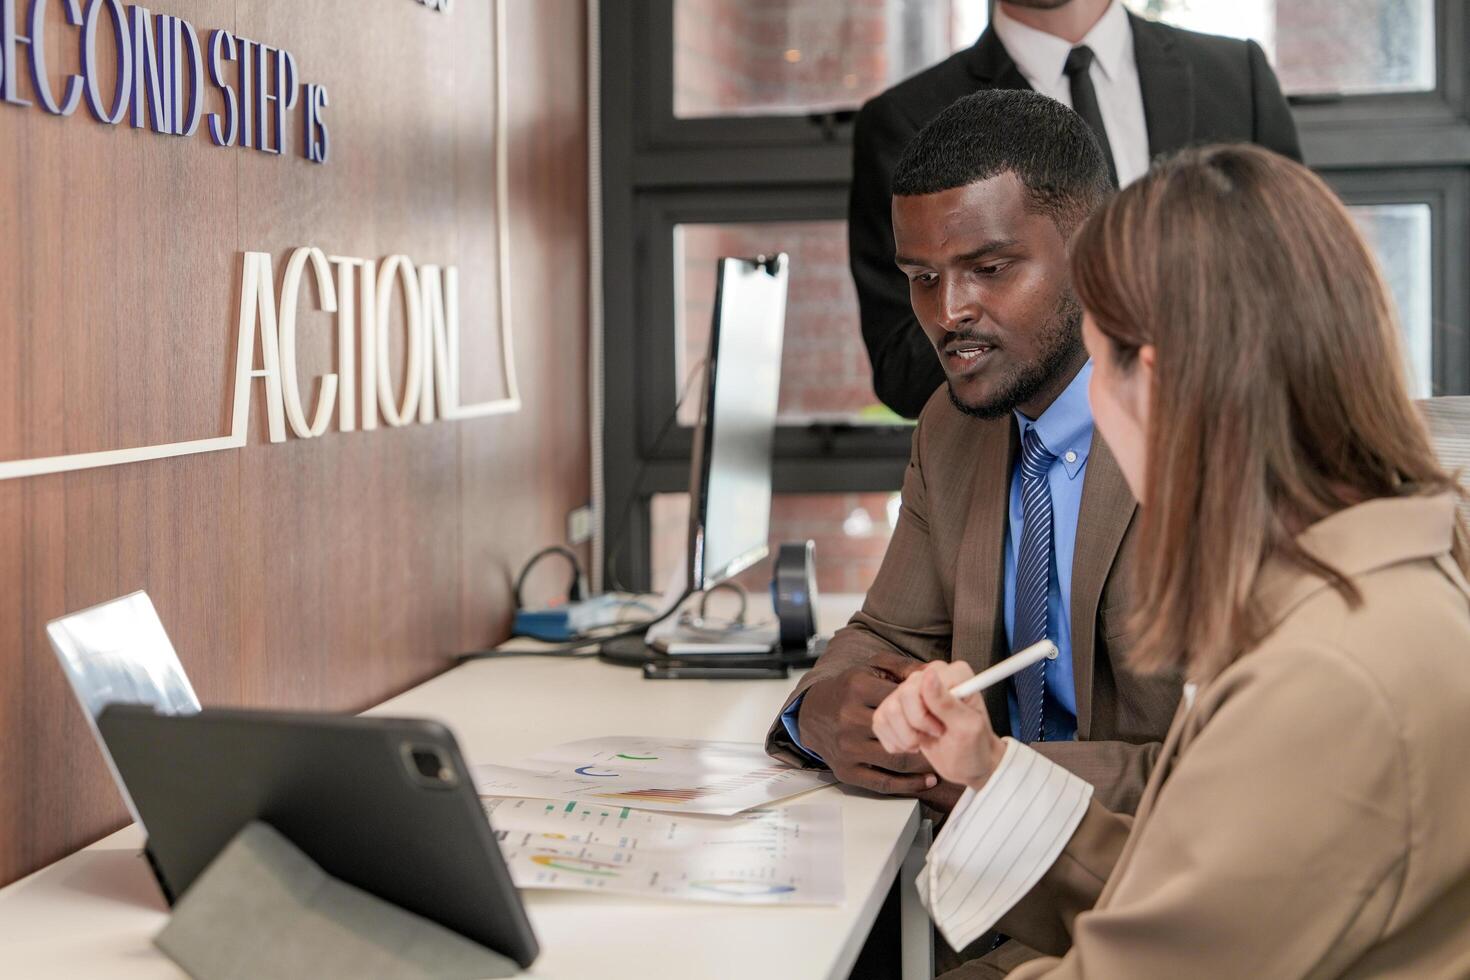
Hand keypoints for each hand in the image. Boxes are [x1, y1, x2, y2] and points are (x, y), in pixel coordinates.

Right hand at [797, 652, 939, 796]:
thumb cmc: (847, 689)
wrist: (812, 713)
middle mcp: (850, 718)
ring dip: (923, 761)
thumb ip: (905, 667)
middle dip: (927, 734)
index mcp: (857, 688)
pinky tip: (926, 778)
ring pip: (897, 760)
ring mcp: (847, 748)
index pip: (902, 700)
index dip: (928, 706)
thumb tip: (935, 671)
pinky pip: (885, 782)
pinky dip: (910, 784)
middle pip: (902, 732)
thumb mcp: (873, 668)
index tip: (942, 709)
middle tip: (944, 734)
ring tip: (937, 753)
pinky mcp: (847, 771)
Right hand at [872, 661, 1004, 790]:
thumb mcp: (967, 728)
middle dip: (916, 726)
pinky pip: (879, 721)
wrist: (967, 763)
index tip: (942, 728)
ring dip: (905, 736)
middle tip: (936, 734)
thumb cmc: (974, 746)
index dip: (925, 713)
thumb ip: (947, 702)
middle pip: (902, 695)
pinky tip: (912, 743)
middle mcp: (930, 676)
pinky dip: (894, 741)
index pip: (920, 683)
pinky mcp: (895, 708)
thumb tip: (929, 675)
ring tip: (923, 741)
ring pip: (888, 710)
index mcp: (953, 674)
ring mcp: (910, 691)